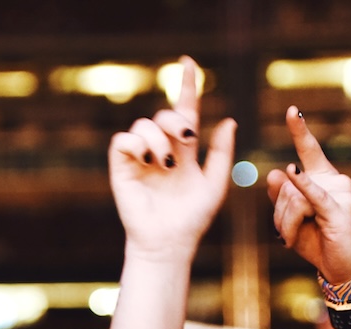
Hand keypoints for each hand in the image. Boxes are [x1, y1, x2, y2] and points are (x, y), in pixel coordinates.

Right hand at [108, 56, 235, 262]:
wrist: (168, 243)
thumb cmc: (192, 219)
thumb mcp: (215, 183)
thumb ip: (221, 152)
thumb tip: (229, 120)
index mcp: (184, 151)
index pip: (185, 111)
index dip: (187, 86)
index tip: (188, 63)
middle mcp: (161, 150)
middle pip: (164, 115)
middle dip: (175, 120)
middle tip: (187, 139)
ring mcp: (140, 158)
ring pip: (143, 124)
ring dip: (158, 138)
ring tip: (166, 163)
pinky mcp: (121, 167)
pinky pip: (122, 140)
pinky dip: (136, 144)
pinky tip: (148, 160)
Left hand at [266, 106, 350, 283]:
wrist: (342, 269)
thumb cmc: (319, 244)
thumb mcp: (294, 220)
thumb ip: (283, 198)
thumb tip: (273, 174)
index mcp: (324, 180)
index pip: (310, 152)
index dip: (300, 131)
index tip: (292, 111)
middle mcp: (335, 181)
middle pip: (288, 185)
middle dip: (279, 214)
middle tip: (283, 236)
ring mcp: (340, 194)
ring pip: (295, 197)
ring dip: (286, 223)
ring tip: (290, 240)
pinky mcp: (339, 211)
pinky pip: (314, 196)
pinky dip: (302, 186)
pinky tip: (292, 173)